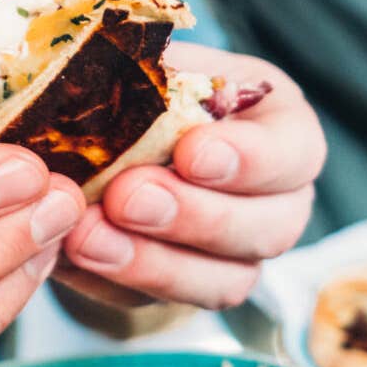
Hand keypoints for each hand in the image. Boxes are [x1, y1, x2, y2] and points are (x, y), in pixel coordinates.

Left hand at [59, 43, 323, 309]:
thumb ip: (140, 70)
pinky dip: (119, 283)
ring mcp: (241, 254)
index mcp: (281, 130)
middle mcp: (278, 200)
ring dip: (156, 264)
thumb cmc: (143, 88)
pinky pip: (168, 303)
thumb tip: (98, 67)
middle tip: (128, 198)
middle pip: (270, 228)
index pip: (294, 152)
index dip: (250, 160)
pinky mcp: (193, 289)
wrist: (111, 143)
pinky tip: (73, 258)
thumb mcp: (148, 63)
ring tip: (88, 238)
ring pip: (227, 281)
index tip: (190, 153)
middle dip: (196, 217)